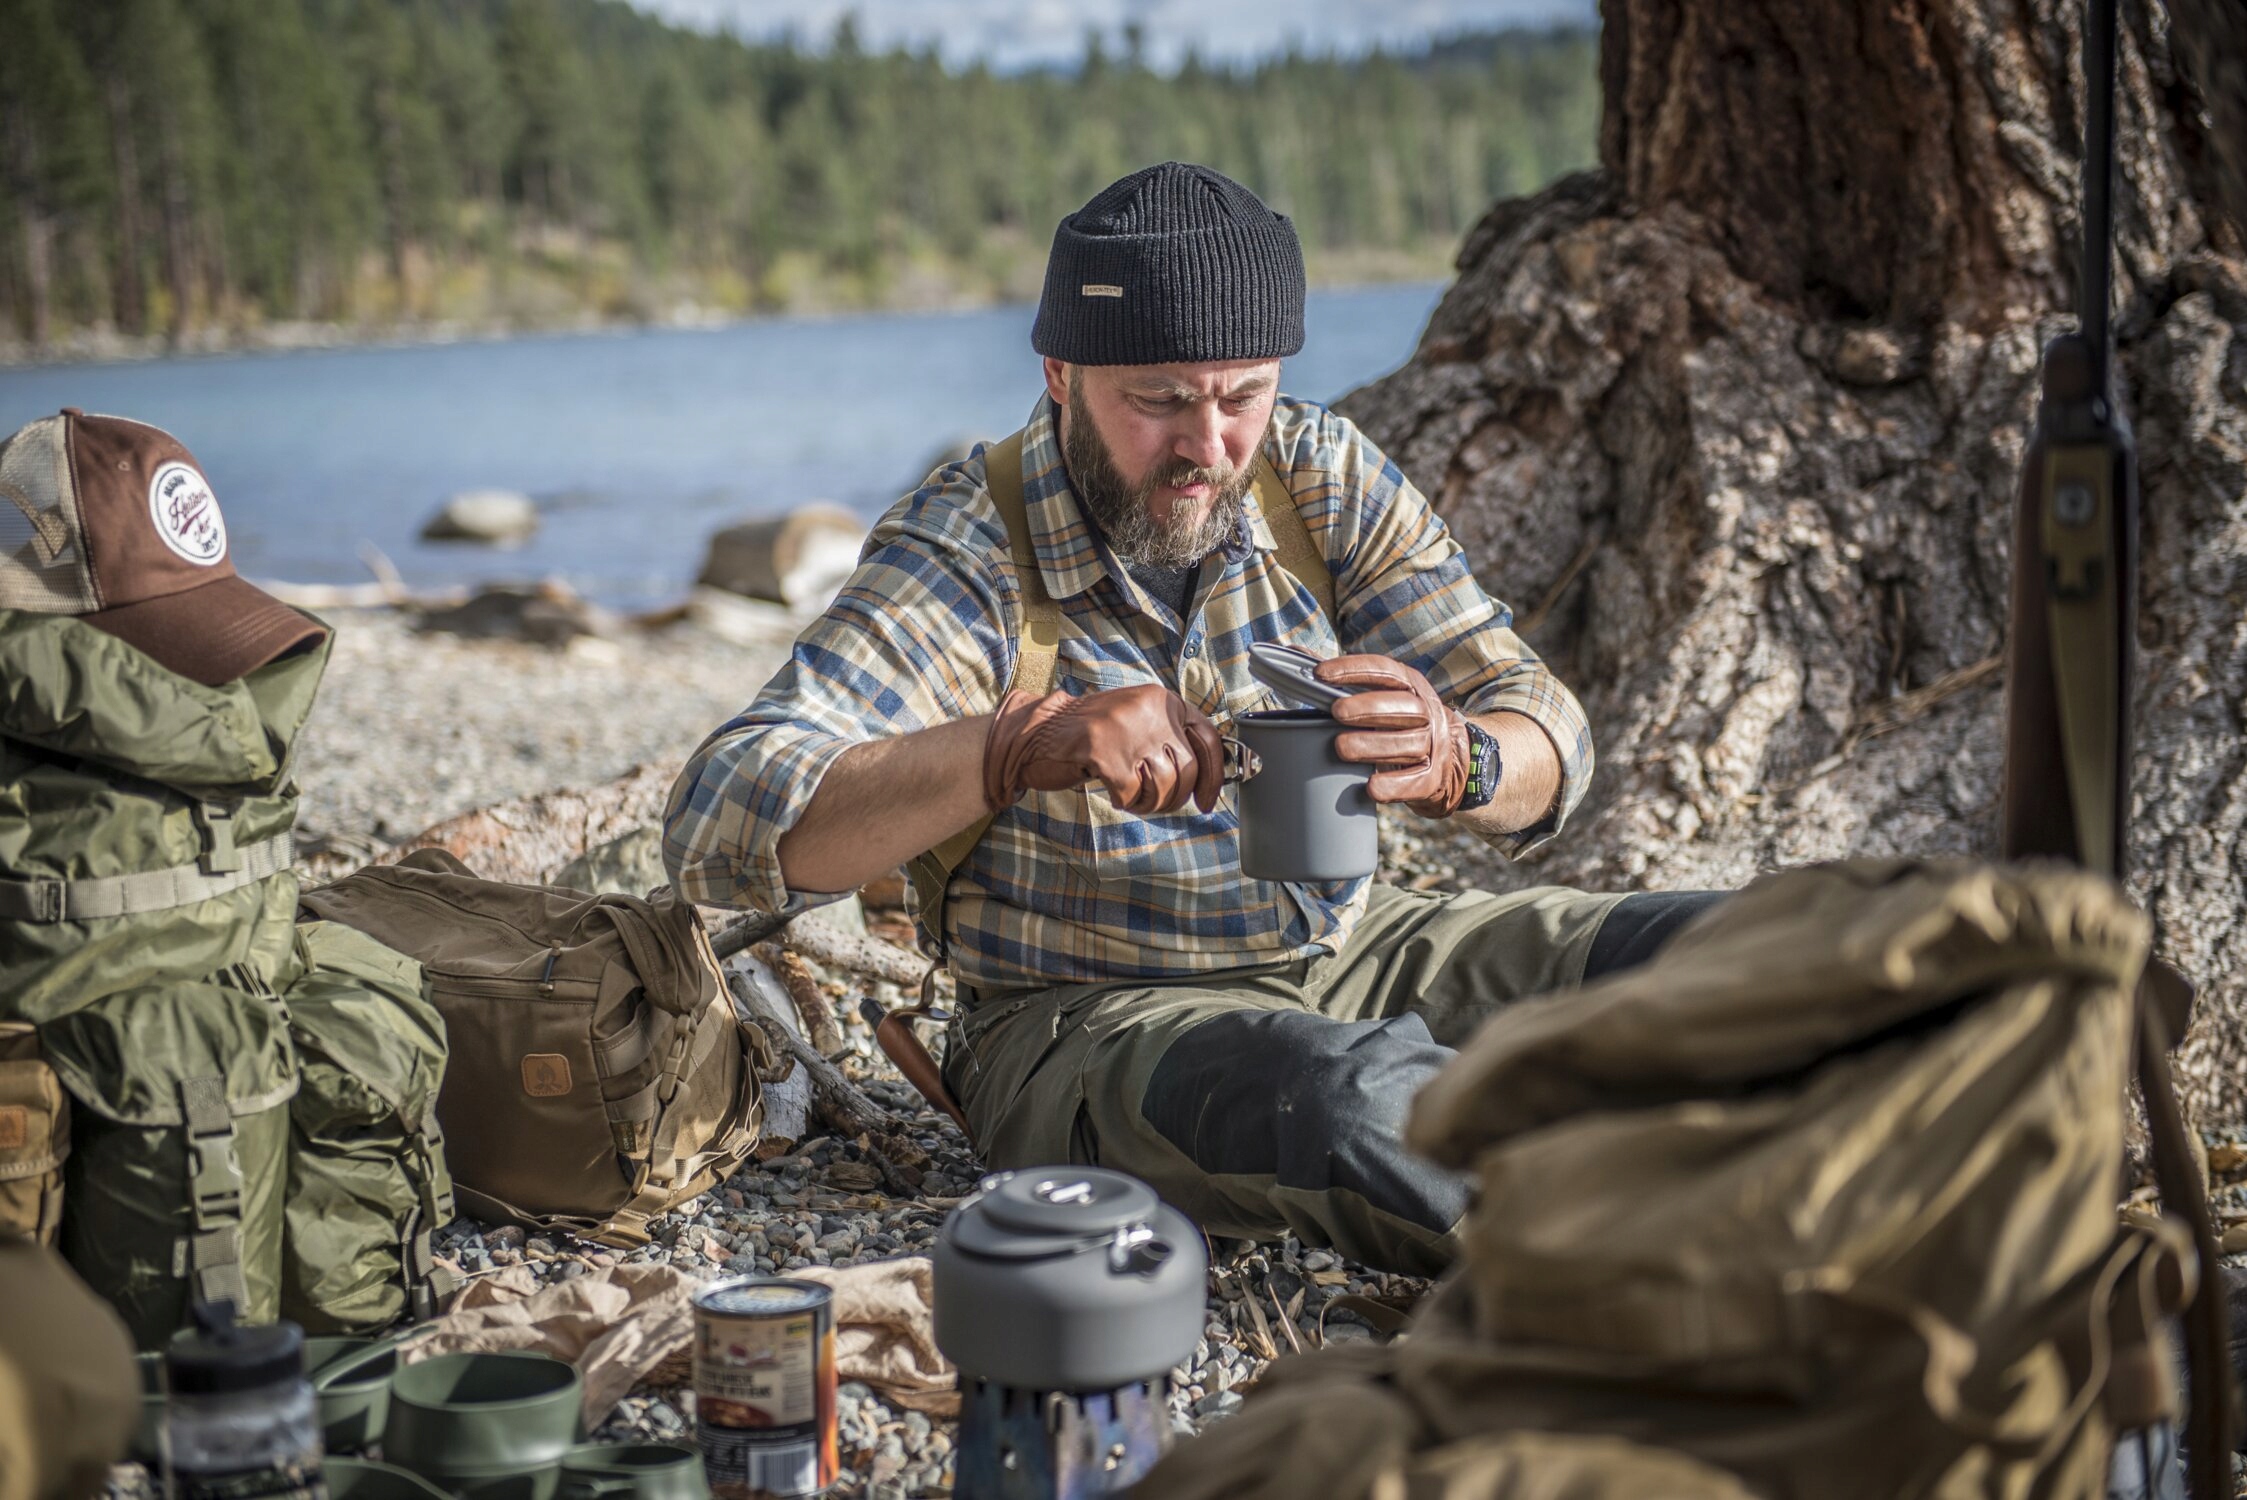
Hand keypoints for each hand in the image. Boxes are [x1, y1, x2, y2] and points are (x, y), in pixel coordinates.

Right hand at [983, 684, 1226, 815]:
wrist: (1037, 733)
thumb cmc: (1091, 735)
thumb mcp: (1137, 722)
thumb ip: (1169, 738)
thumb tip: (1208, 775)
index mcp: (1162, 700)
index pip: (1208, 737)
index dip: (1215, 775)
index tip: (1209, 801)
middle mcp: (1150, 709)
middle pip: (1187, 769)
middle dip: (1176, 797)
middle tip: (1157, 803)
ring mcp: (1127, 729)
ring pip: (1163, 785)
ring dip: (1150, 803)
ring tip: (1132, 797)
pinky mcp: (1105, 753)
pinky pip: (1133, 794)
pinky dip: (1126, 802)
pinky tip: (1115, 793)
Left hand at [1314, 655, 1469, 817]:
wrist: (1452, 758)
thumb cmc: (1401, 721)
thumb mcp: (1382, 693)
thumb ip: (1342, 676)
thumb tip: (1296, 651)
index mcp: (1410, 685)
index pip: (1385, 671)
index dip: (1353, 669)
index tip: (1320, 674)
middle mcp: (1425, 712)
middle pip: (1401, 706)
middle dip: (1367, 707)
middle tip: (1336, 711)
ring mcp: (1431, 745)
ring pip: (1406, 743)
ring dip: (1372, 744)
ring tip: (1340, 747)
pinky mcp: (1431, 778)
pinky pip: (1414, 781)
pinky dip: (1393, 785)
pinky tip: (1371, 786)